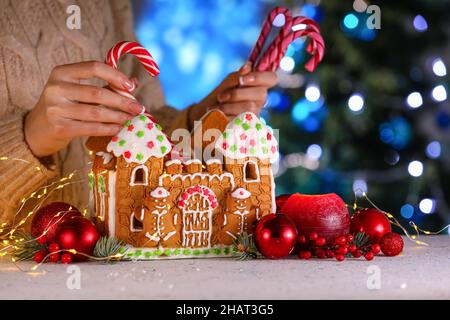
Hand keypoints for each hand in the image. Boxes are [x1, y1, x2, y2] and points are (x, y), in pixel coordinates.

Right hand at [24, 61, 142, 156]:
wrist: (36, 130)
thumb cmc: (64, 106)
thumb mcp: (78, 90)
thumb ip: (105, 85)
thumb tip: (134, 83)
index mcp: (62, 72)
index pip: (94, 67)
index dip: (115, 76)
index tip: (131, 87)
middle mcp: (56, 88)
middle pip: (98, 92)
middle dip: (122, 101)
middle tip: (139, 108)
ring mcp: (56, 109)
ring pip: (96, 112)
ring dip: (118, 116)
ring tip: (132, 119)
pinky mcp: (59, 128)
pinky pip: (91, 128)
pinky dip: (108, 128)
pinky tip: (119, 128)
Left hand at [192, 62, 277, 120]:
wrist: (207, 116)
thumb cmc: (219, 98)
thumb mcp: (226, 84)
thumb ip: (236, 76)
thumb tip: (248, 66)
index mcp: (258, 86)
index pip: (271, 78)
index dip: (260, 77)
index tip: (241, 79)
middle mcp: (260, 101)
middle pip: (261, 94)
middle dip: (237, 94)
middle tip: (220, 96)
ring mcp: (256, 115)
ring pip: (250, 107)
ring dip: (229, 106)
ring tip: (215, 108)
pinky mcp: (249, 128)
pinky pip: (242, 121)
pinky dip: (226, 117)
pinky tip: (217, 118)